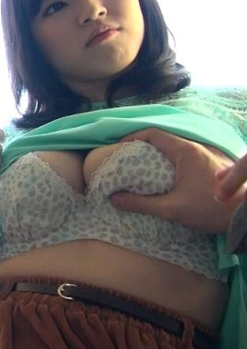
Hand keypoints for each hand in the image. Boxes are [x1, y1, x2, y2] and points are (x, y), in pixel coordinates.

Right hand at [109, 128, 242, 233]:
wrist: (245, 215)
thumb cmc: (210, 209)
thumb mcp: (172, 209)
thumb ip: (141, 203)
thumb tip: (114, 199)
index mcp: (185, 151)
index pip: (153, 133)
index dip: (133, 137)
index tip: (119, 148)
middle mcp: (196, 147)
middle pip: (164, 139)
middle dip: (143, 147)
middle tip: (128, 160)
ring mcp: (206, 155)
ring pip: (175, 147)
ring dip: (157, 154)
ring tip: (144, 168)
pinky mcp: (212, 164)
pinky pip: (185, 156)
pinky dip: (170, 161)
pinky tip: (166, 176)